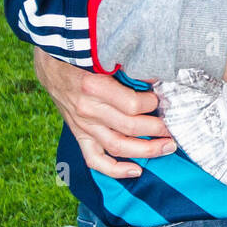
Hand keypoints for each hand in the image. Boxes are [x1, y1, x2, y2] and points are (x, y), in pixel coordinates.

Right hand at [32, 46, 175, 179]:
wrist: (52, 64)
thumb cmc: (82, 57)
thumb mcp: (102, 55)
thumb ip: (127, 67)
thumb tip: (156, 77)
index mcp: (94, 86)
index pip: (132, 105)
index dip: (152, 103)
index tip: (162, 98)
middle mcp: (88, 109)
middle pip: (130, 128)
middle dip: (158, 129)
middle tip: (174, 128)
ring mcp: (83, 125)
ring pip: (118, 146)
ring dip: (146, 150)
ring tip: (167, 147)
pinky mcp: (79, 134)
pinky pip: (94, 160)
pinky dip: (115, 170)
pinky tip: (136, 170)